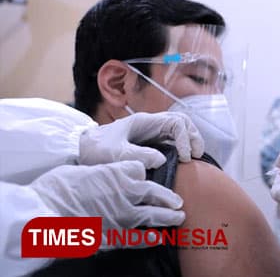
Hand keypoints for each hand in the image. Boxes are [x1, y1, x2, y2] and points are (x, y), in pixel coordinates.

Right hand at [30, 161, 184, 229]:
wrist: (45, 213)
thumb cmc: (58, 188)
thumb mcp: (82, 170)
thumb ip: (100, 173)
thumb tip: (101, 176)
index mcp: (119, 172)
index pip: (141, 169)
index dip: (141, 172)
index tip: (141, 177)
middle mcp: (128, 192)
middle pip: (155, 191)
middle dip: (167, 196)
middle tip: (177, 200)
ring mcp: (125, 215)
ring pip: (155, 214)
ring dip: (168, 216)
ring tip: (179, 217)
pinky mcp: (117, 236)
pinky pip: (139, 238)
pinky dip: (150, 238)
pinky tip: (158, 238)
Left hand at [79, 112, 204, 168]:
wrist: (80, 151)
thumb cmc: (95, 150)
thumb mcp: (114, 154)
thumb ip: (137, 155)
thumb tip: (162, 159)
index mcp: (144, 121)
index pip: (176, 123)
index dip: (185, 138)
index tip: (185, 157)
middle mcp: (151, 124)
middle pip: (182, 122)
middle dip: (193, 137)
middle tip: (196, 156)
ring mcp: (151, 132)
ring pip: (179, 129)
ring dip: (190, 141)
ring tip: (193, 158)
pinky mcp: (149, 142)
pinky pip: (172, 140)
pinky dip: (182, 147)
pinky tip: (182, 160)